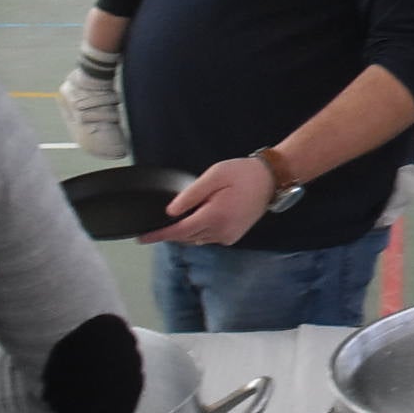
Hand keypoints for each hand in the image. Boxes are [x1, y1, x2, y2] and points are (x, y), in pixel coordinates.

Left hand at [141, 154, 278, 246]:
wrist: (271, 179)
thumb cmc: (244, 173)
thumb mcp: (214, 175)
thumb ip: (191, 194)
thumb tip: (171, 212)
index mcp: (215, 216)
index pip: (179, 231)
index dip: (158, 235)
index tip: (142, 238)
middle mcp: (221, 231)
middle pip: (186, 237)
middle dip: (171, 231)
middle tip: (160, 221)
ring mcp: (228, 236)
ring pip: (196, 239)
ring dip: (186, 231)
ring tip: (186, 214)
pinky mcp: (233, 236)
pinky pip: (208, 238)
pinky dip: (199, 231)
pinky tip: (202, 217)